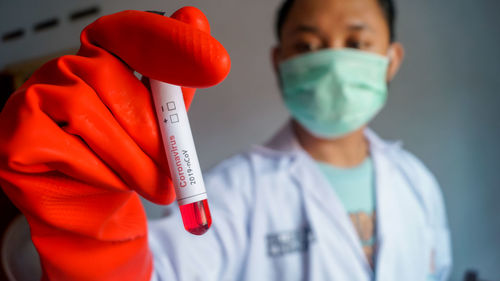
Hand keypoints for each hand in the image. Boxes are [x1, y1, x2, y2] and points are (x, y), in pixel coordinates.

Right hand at [0, 7, 229, 280]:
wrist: (89, 209)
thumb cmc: (122, 161)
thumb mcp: (158, 124)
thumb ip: (175, 82)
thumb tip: (195, 19)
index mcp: (102, 60)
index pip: (127, 33)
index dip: (167, 41)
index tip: (213, 62)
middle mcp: (66, 68)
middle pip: (107, 75)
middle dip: (149, 130)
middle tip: (173, 169)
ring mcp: (36, 95)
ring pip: (86, 110)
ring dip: (130, 158)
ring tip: (153, 185)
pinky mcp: (19, 133)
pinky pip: (65, 146)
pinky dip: (99, 172)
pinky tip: (106, 182)